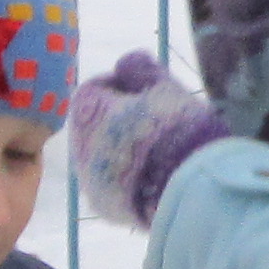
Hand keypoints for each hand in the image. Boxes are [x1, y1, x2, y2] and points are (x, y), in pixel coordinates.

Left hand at [72, 52, 228, 231]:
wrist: (190, 189)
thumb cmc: (179, 130)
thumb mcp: (166, 88)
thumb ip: (142, 70)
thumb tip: (126, 61)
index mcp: (88, 110)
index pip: (95, 88)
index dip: (122, 86)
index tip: (148, 91)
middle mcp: (79, 146)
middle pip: (94, 123)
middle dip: (118, 119)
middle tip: (154, 121)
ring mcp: (89, 180)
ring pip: (100, 156)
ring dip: (120, 149)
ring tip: (156, 152)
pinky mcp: (104, 207)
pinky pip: (109, 184)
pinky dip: (124, 177)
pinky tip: (152, 177)